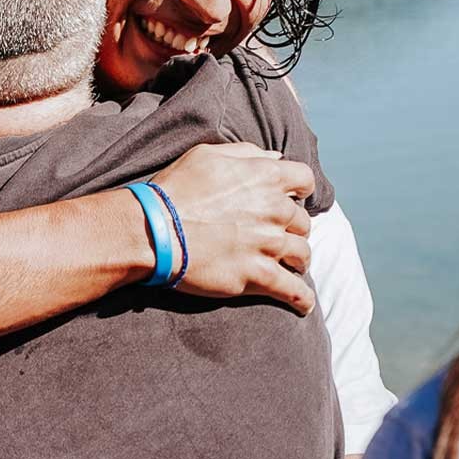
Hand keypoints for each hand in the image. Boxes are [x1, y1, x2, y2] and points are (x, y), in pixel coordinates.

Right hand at [150, 143, 315, 314]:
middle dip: (293, 228)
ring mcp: (270, 244)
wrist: (154, 230)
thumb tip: (275, 157)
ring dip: (298, 260)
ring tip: (291, 266)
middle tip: (280, 236)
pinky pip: (293, 290)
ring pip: (302, 254)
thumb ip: (247, 153)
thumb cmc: (176, 189)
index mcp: (266, 177)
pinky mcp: (259, 276)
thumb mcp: (208, 155)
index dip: (300, 190)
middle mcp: (275, 209)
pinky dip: (302, 299)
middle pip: (303, 221)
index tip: (294, 198)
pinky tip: (304, 305)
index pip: (304, 181)